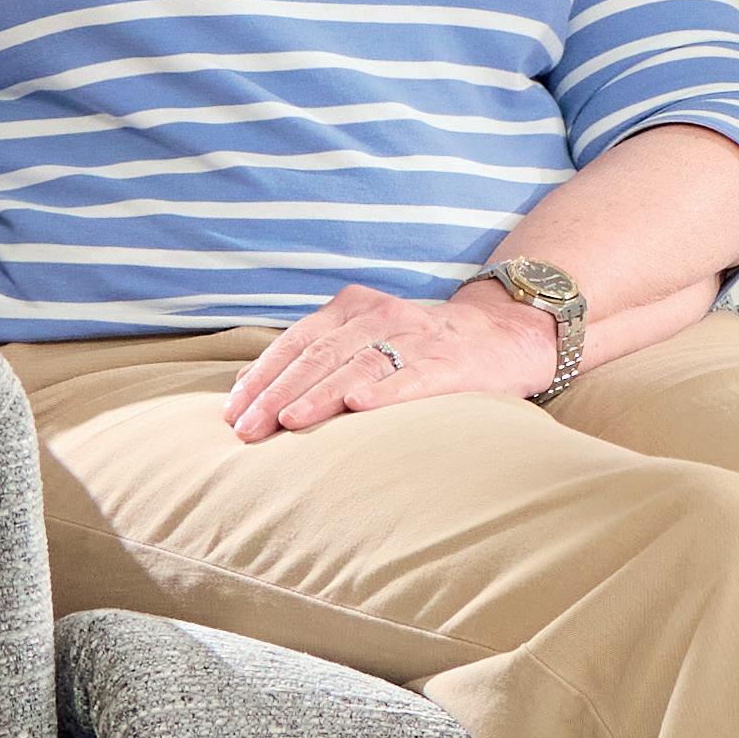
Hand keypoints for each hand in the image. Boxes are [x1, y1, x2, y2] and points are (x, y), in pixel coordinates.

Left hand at [223, 275, 557, 441]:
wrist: (505, 336)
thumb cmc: (423, 348)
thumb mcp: (368, 338)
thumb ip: (320, 357)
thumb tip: (251, 394)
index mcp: (353, 308)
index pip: (295, 341)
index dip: (261, 375)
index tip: (232, 411)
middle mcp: (379, 316)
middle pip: (317, 355)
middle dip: (276, 393)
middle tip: (246, 430)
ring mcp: (415, 337)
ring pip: (355, 366)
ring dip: (317, 396)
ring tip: (287, 422)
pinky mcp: (448, 364)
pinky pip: (410, 378)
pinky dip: (383, 392)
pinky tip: (359, 408)